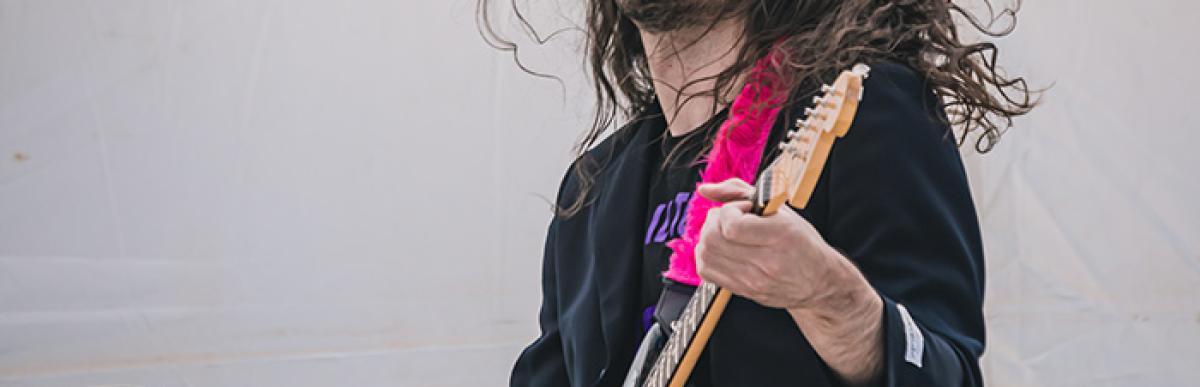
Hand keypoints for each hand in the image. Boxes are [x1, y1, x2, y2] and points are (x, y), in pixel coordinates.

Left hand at [693, 178, 867, 310]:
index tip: (741, 209)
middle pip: (713, 240)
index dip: (729, 211)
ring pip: (706, 255)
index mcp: (780, 236)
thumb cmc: (802, 243)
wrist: (819, 282)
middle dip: (714, 222)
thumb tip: (705, 190)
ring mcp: (753, 280)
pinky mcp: (744, 291)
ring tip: (724, 233)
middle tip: (728, 218)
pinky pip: (706, 271)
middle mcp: (766, 262)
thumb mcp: (781, 210)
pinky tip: (721, 248)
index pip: (732, 226)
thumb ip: (740, 192)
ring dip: (708, 237)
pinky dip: (707, 255)